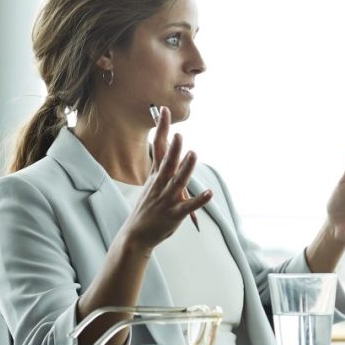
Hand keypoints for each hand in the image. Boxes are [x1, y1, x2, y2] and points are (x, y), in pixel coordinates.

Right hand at [122, 107, 212, 251]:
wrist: (135, 234)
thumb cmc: (148, 208)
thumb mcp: (153, 184)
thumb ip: (163, 169)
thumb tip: (174, 153)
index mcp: (156, 175)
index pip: (158, 147)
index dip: (162, 129)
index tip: (163, 110)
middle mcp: (161, 185)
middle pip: (168, 163)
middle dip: (174, 149)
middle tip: (179, 134)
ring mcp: (167, 199)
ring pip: (178, 181)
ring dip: (186, 168)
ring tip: (193, 154)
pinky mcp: (175, 214)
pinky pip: (188, 206)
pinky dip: (199, 200)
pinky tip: (209, 193)